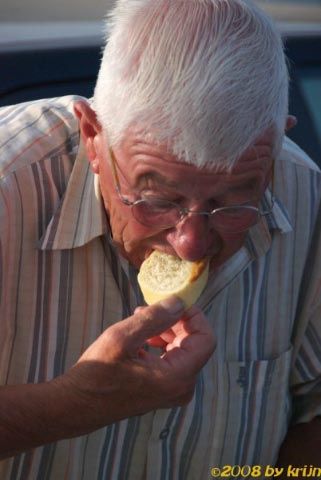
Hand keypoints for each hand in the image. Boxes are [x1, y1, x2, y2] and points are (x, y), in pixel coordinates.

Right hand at [57, 296, 214, 430]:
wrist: (75, 406)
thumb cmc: (96, 374)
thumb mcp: (122, 338)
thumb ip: (154, 318)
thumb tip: (179, 301)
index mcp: (177, 377)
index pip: (206, 339)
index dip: (194, 316)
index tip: (174, 301)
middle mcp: (181, 387)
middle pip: (194, 343)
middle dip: (176, 320)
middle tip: (150, 307)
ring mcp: (172, 391)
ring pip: (183, 350)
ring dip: (166, 330)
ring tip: (140, 318)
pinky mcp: (161, 390)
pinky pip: (171, 360)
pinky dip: (160, 343)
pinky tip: (139, 336)